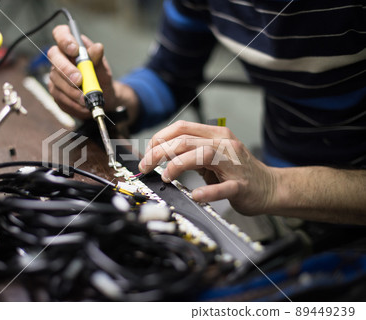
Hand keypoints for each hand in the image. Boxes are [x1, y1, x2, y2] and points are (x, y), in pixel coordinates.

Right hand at [47, 25, 115, 118]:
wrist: (103, 96)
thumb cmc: (101, 77)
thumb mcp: (103, 68)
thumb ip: (98, 59)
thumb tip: (98, 48)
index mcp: (71, 46)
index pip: (60, 33)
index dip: (64, 40)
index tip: (74, 50)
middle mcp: (59, 59)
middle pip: (54, 58)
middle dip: (66, 70)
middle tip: (79, 80)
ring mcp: (55, 76)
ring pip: (56, 80)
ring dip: (72, 91)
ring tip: (86, 99)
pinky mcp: (56, 92)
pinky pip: (59, 97)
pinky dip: (72, 103)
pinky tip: (83, 106)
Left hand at [138, 120, 276, 215]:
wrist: (270, 187)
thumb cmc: (238, 172)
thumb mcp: (212, 157)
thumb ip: (191, 153)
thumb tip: (161, 155)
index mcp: (216, 135)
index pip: (182, 128)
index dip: (159, 138)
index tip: (147, 153)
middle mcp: (225, 144)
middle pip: (185, 140)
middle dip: (159, 152)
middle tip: (146, 166)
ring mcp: (234, 164)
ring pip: (202, 155)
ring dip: (178, 164)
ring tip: (166, 176)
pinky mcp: (241, 184)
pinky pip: (223, 186)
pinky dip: (208, 191)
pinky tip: (196, 195)